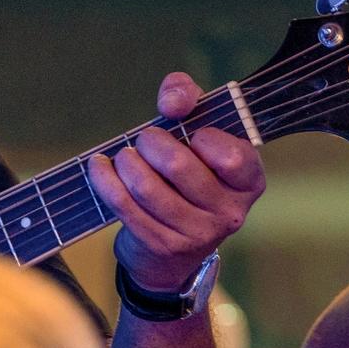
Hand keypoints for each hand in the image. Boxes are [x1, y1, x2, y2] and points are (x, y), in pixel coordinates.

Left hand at [88, 72, 266, 294]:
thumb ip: (188, 98)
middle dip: (152, 143)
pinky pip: (124, 206)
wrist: (174, 249)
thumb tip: (173, 102)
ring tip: (124, 156)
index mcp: (248, 181)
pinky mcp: (163, 246)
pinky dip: (105, 181)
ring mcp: (197, 234)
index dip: (203, 137)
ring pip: (146, 187)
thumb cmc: (189, 175)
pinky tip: (99, 168)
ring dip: (126, 162)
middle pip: (179, 166)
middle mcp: (229, 212)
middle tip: (145, 140)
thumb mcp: (198, 132)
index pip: (230, 155)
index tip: (191, 133)